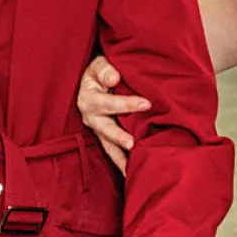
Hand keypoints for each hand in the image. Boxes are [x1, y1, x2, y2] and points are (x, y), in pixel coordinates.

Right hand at [77, 56, 150, 174]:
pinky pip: (113, 151)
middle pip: (105, 130)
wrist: (95, 79)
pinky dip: (122, 162)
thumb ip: (105, 69)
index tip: (147, 103)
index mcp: (89, 99)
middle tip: (133, 144)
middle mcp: (91, 118)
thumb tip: (114, 77)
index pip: (108, 103)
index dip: (126, 104)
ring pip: (108, 146)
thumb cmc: (101, 71)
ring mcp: (98, 130)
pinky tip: (133, 172)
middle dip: (119, 137)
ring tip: (131, 170)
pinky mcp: (106, 137)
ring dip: (119, 158)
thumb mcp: (100, 64)